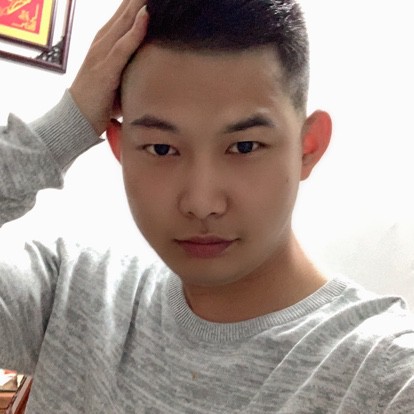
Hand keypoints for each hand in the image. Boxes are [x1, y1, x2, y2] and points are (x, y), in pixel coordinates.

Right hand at [69, 0, 147, 135]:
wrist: (75, 121)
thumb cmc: (99, 102)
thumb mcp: (117, 80)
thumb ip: (130, 68)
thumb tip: (152, 67)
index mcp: (105, 44)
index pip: (124, 16)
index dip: (137, 3)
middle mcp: (102, 44)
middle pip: (125, 13)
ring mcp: (101, 56)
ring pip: (124, 23)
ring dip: (138, 4)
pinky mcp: (104, 71)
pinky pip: (122, 47)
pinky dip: (134, 31)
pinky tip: (146, 15)